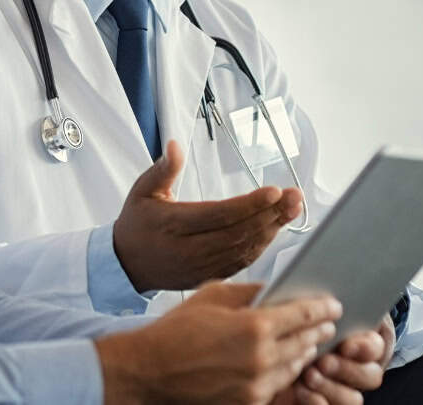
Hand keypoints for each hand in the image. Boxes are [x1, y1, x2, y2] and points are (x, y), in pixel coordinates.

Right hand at [95, 282, 341, 404]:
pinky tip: (285, 361)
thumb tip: (275, 289)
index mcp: (254, 326)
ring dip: (305, 352)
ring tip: (308, 341)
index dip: (322, 308)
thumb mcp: (213, 296)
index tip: (333, 304)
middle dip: (318, 330)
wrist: (151, 370)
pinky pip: (278, 385)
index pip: (303, 315)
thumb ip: (249, 292)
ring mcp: (257, 385)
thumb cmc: (177, 330)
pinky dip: (286, 371)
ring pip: (296, 366)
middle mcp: (261, 358)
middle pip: (305, 342)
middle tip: (326, 322)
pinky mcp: (249, 402)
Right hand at [113, 140, 304, 291]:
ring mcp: (201, 267)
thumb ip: (162, 169)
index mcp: (173, 225)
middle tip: (295, 196)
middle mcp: (189, 250)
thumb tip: (175, 146)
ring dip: (272, 229)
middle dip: (271, 214)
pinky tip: (276, 227)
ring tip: (293, 208)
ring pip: (245, 249)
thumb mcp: (142, 191)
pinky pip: (242, 262)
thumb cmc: (137, 223)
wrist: (127, 265)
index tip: (274, 191)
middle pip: (238, 233)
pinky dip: (262, 245)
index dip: (249, 204)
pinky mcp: (210, 276)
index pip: (219, 215)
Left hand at [293, 315, 394, 403]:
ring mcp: (344, 388)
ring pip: (353, 398)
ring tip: (308, 376)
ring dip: (332, 388)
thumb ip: (319, 306)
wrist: (283, 343)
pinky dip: (316, 401)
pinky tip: (300, 390)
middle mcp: (359, 368)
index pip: (375, 346)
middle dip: (347, 369)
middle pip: (371, 376)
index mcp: (362, 341)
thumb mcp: (313, 309)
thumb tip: (313, 295)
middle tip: (323, 361)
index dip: (364, 347)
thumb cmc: (303, 321)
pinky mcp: (325, 400)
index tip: (345, 344)